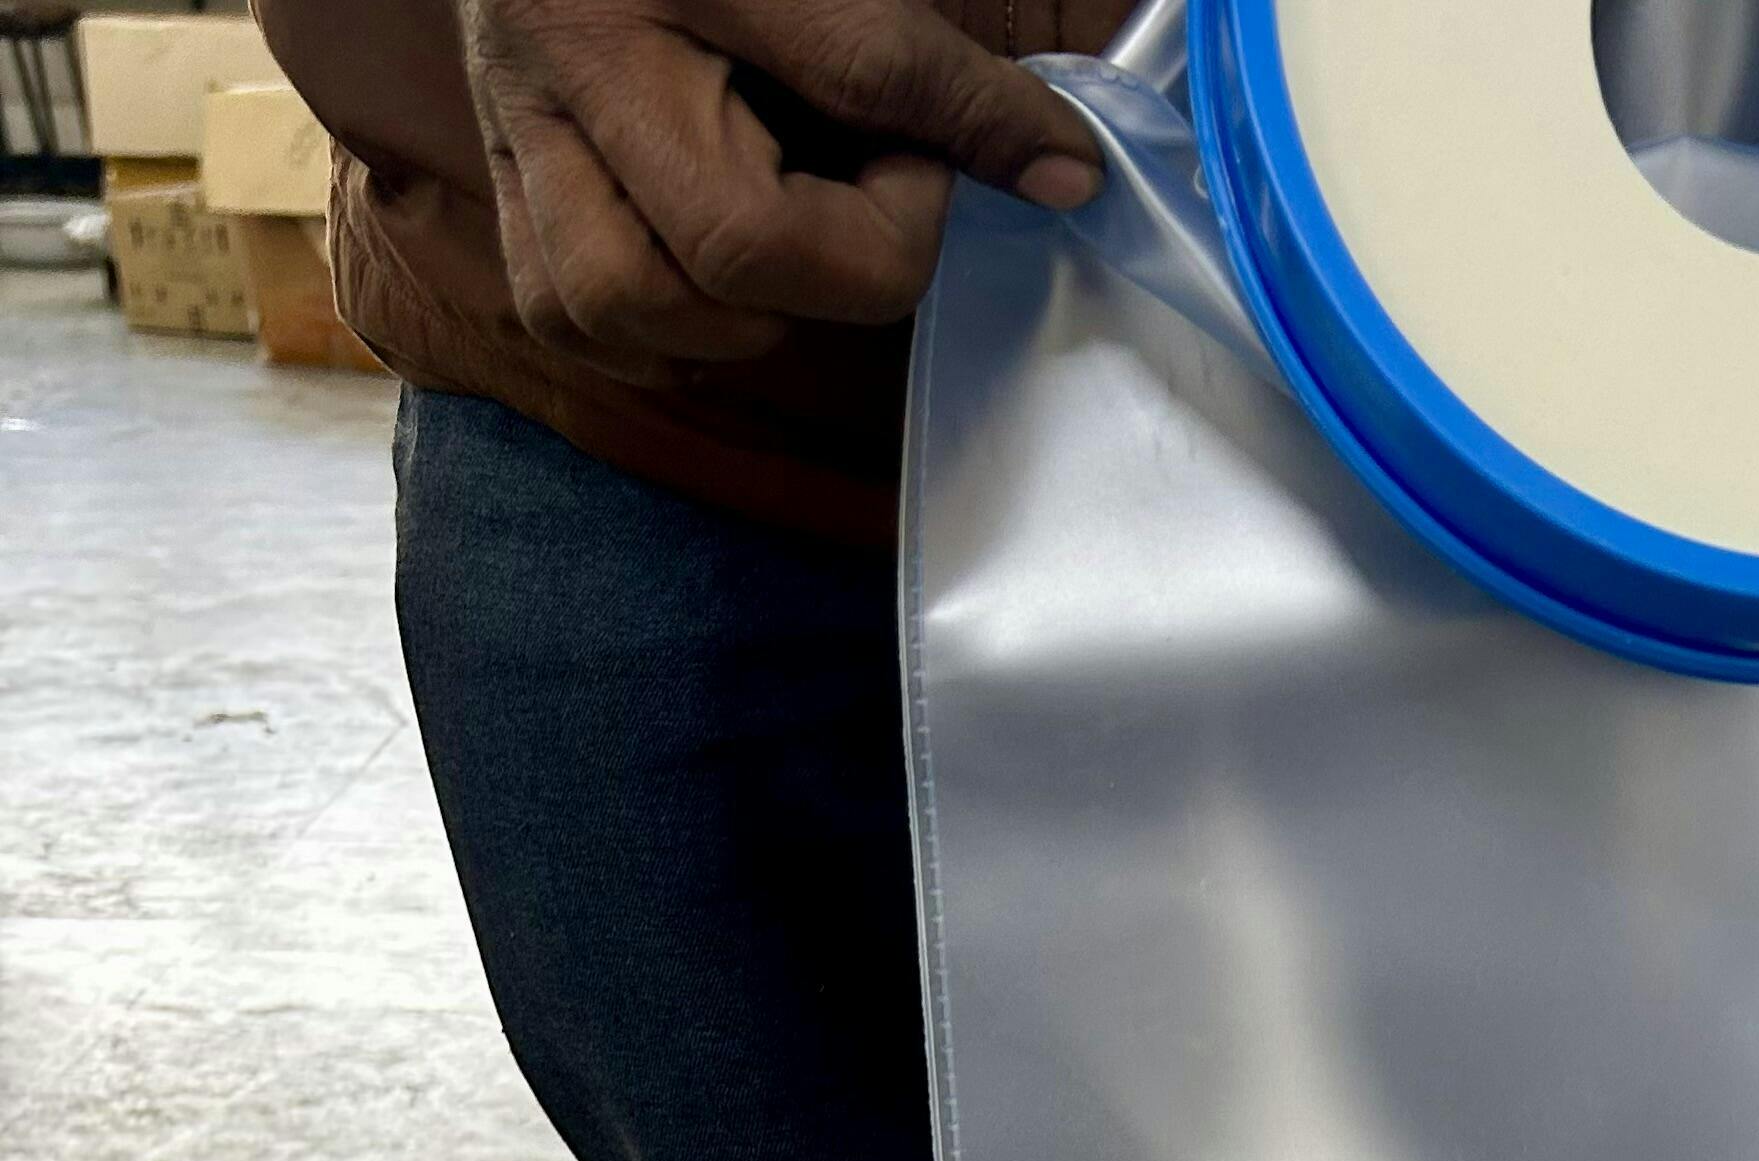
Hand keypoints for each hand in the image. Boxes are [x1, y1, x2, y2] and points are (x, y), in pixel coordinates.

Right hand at [459, 0, 1128, 380]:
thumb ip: (925, 58)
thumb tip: (1067, 173)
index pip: (860, 69)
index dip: (954, 139)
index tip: (1011, 155)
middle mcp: (574, 45)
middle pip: (735, 243)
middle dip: (845, 260)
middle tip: (871, 196)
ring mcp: (521, 121)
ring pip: (630, 303)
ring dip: (741, 312)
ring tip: (789, 236)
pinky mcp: (500, 175)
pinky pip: (569, 312)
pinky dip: (663, 326)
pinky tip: (716, 278)